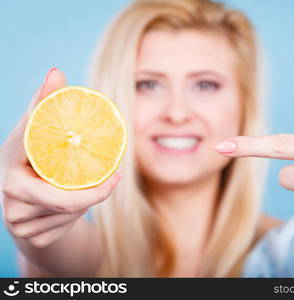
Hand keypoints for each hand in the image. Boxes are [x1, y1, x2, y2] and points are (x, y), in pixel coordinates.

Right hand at [0, 68, 120, 247]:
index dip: (82, 170)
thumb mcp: (36, 131)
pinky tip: (71, 209)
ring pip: (69, 214)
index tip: (116, 174)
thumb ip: (45, 103)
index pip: (53, 170)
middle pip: (66, 200)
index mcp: (12, 162)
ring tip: (85, 188)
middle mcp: (9, 193)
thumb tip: (56, 71)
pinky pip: (64, 228)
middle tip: (115, 180)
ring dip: (85, 203)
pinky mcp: (29, 238)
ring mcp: (18, 220)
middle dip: (95, 194)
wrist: (21, 201)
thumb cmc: (31, 158)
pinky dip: (75, 217)